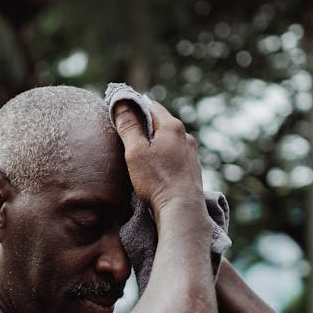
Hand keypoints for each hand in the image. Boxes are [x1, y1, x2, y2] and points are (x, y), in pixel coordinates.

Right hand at [111, 99, 204, 214]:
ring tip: (140, 153)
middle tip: (126, 134)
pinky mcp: (192, 167)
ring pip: (168, 139)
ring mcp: (191, 151)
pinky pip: (175, 153)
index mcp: (172, 126)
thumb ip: (128, 126)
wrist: (182, 209)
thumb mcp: (135, 151)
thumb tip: (121, 104)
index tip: (120, 112)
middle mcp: (185, 135)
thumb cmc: (157, 180)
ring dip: (154, 141)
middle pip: (160, 122)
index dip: (133, 106)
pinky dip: (164, 155)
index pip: (150, 105)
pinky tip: (156, 167)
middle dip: (144, 125)